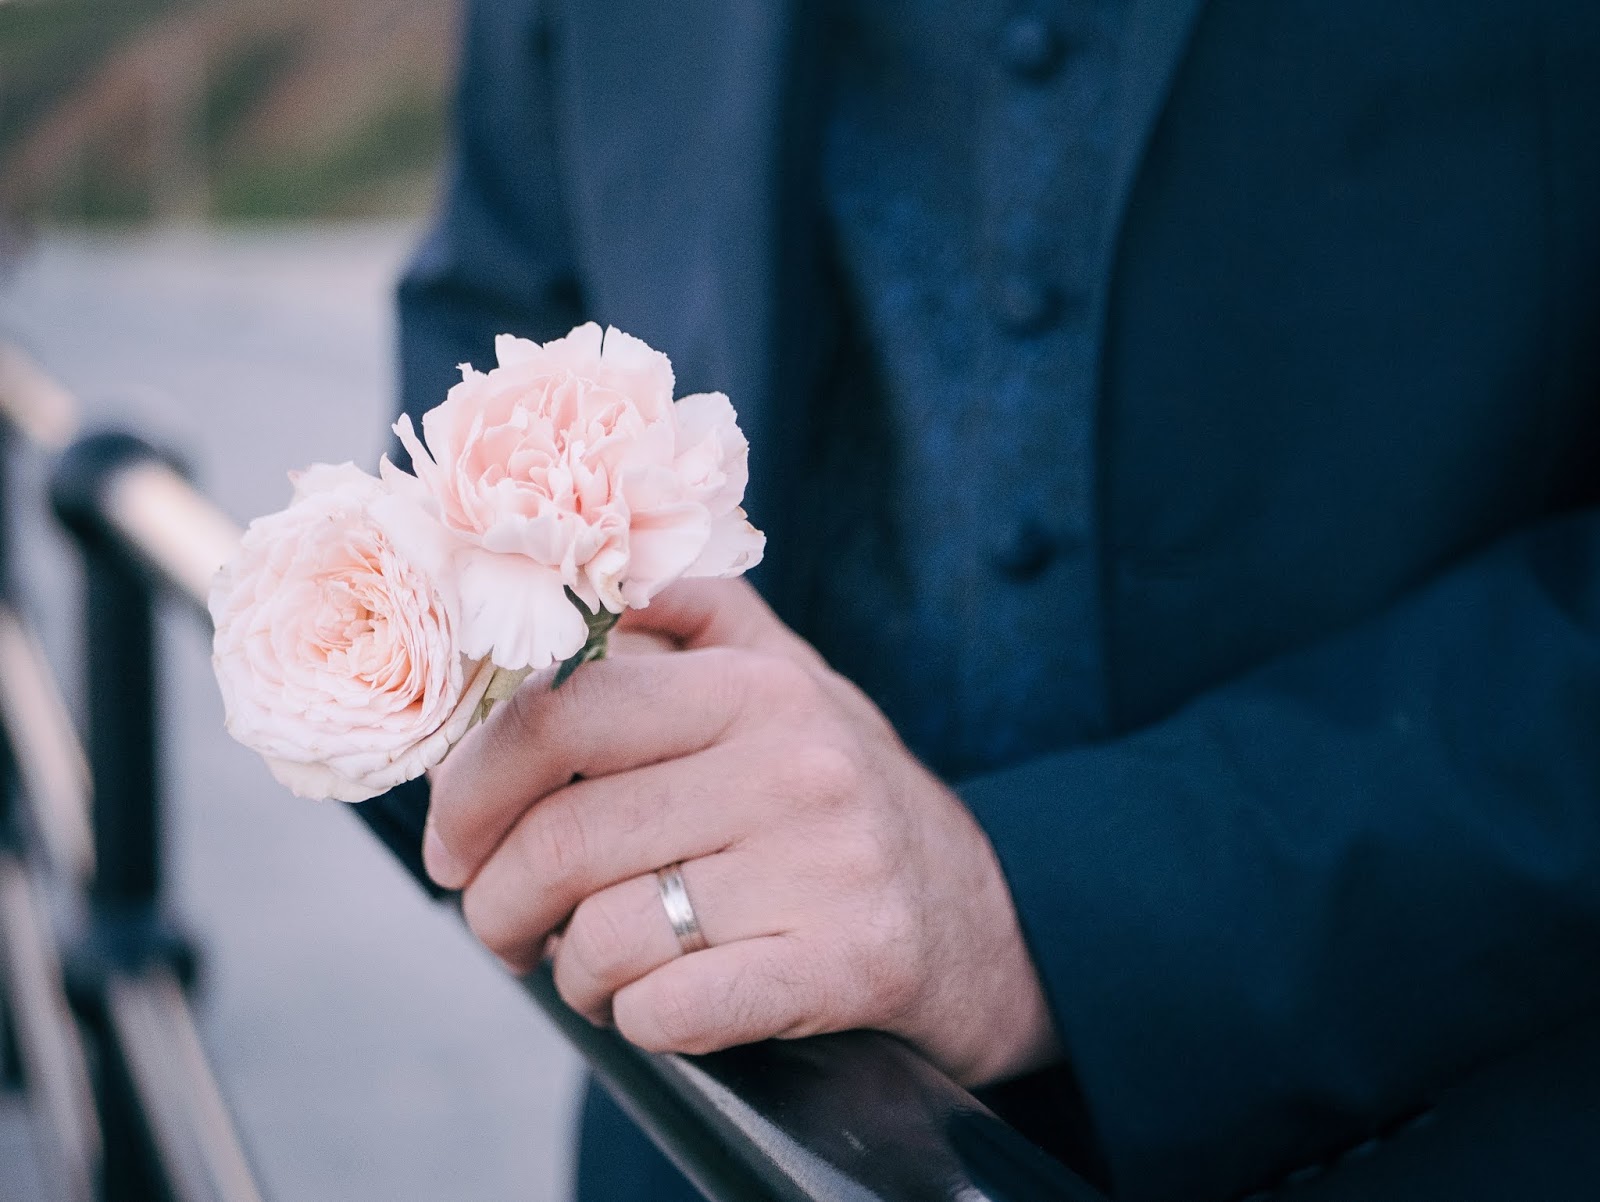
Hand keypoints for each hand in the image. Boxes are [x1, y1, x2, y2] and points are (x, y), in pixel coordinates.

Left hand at [424, 580, 1060, 1085]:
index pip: (559, 711)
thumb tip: (547, 602)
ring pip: (605, 935)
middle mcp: (794, 761)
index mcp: (756, 683)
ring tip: (594, 967)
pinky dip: (633, 1020)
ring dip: (570, 972)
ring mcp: (826, 864)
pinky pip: (669, 1010)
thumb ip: (681, 627)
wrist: (985, 918)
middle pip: (563, 838)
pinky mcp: (848, 963)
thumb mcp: (783, 682)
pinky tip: (656, 1004)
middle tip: (500, 924)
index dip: (470, 784)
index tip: (451, 840)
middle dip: (497, 903)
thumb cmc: (845, 798)